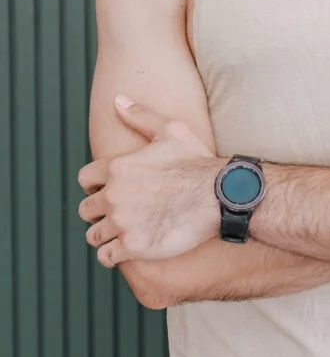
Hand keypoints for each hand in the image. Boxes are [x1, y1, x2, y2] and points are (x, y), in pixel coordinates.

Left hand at [78, 96, 221, 267]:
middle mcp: (113, 195)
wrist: (218, 196)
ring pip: (94, 235)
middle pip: (86, 210)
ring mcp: (122, 222)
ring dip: (105, 236)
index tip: (106, 190)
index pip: (84, 178)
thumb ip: (140, 116)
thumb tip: (118, 100)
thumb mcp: (171, 130)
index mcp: (118, 167)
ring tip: (122, 234)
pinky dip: (113, 255)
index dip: (94, 185)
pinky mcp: (132, 246)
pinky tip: (128, 250)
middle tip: (118, 214)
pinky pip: (107, 257)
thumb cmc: (197, 162)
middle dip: (99, 212)